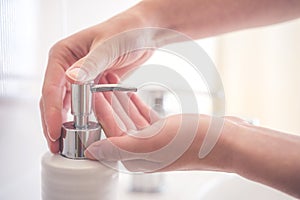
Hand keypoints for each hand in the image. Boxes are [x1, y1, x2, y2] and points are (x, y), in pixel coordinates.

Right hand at [39, 8, 154, 152]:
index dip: (51, 111)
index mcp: (64, 54)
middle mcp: (69, 66)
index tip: (54, 131)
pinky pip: (85, 102)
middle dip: (54, 122)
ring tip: (67, 142)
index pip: (51, 86)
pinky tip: (83, 127)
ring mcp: (81, 76)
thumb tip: (70, 79)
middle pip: (55, 99)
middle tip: (56, 144)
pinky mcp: (94, 83)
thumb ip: (90, 63)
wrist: (145, 32)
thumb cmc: (126, 31)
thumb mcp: (108, 46)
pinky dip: (84, 115)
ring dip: (67, 122)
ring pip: (68, 103)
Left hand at [85, 73, 237, 172]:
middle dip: (109, 104)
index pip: (111, 132)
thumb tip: (92, 151)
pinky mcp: (165, 131)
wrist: (226, 140)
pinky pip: (145, 117)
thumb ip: (120, 147)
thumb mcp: (154, 141)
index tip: (93, 94)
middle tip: (101, 84)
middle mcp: (144, 151)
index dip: (101, 112)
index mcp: (137, 157)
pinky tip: (130, 95)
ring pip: (131, 119)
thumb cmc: (195, 141)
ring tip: (112, 84)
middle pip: (119, 124)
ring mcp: (155, 140)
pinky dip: (137, 105)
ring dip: (121, 102)